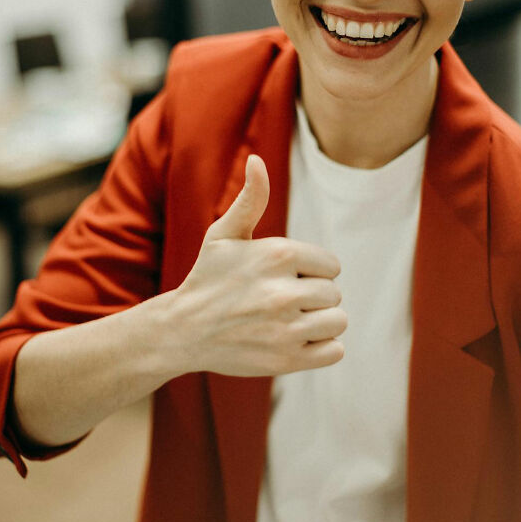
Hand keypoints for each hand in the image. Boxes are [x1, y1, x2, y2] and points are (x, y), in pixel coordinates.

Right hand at [173, 154, 346, 376]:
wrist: (182, 331)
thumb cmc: (207, 279)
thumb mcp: (223, 235)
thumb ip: (250, 200)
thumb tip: (257, 160)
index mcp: (278, 254)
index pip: (331, 265)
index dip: (311, 272)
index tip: (284, 279)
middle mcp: (285, 292)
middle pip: (334, 294)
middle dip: (313, 297)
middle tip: (281, 303)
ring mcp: (286, 329)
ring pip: (338, 321)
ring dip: (319, 323)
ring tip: (289, 322)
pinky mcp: (287, 360)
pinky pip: (335, 351)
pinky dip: (322, 348)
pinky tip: (295, 341)